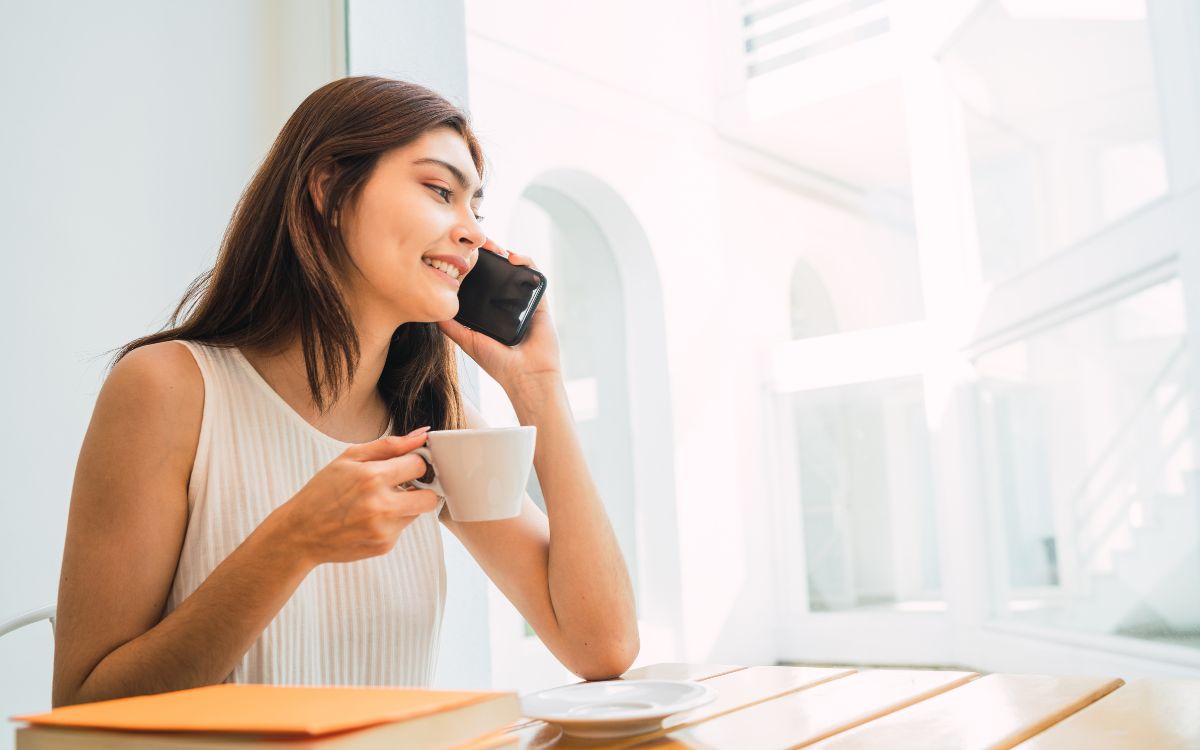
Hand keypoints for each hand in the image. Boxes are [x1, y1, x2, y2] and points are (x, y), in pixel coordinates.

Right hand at [270, 428, 438, 564]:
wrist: (300, 533)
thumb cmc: (322, 492)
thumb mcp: (349, 458)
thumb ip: (389, 445)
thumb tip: (422, 436)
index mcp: (372, 477)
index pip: (419, 466)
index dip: (415, 463)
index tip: (406, 465)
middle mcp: (381, 505)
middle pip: (430, 497)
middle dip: (422, 489)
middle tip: (403, 486)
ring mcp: (384, 529)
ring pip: (417, 513)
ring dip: (405, 505)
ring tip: (378, 502)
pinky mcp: (384, 545)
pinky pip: (402, 528)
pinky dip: (391, 522)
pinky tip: (368, 519)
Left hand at [438, 238, 561, 392]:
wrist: (526, 375)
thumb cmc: (499, 363)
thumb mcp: (468, 341)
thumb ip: (451, 327)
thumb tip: (431, 311)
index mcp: (490, 310)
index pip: (480, 282)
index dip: (471, 266)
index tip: (460, 254)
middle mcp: (507, 303)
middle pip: (497, 271)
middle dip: (487, 254)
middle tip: (475, 244)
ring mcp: (524, 300)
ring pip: (516, 269)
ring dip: (505, 253)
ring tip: (493, 248)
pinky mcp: (540, 301)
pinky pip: (535, 275)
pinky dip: (526, 262)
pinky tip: (513, 258)